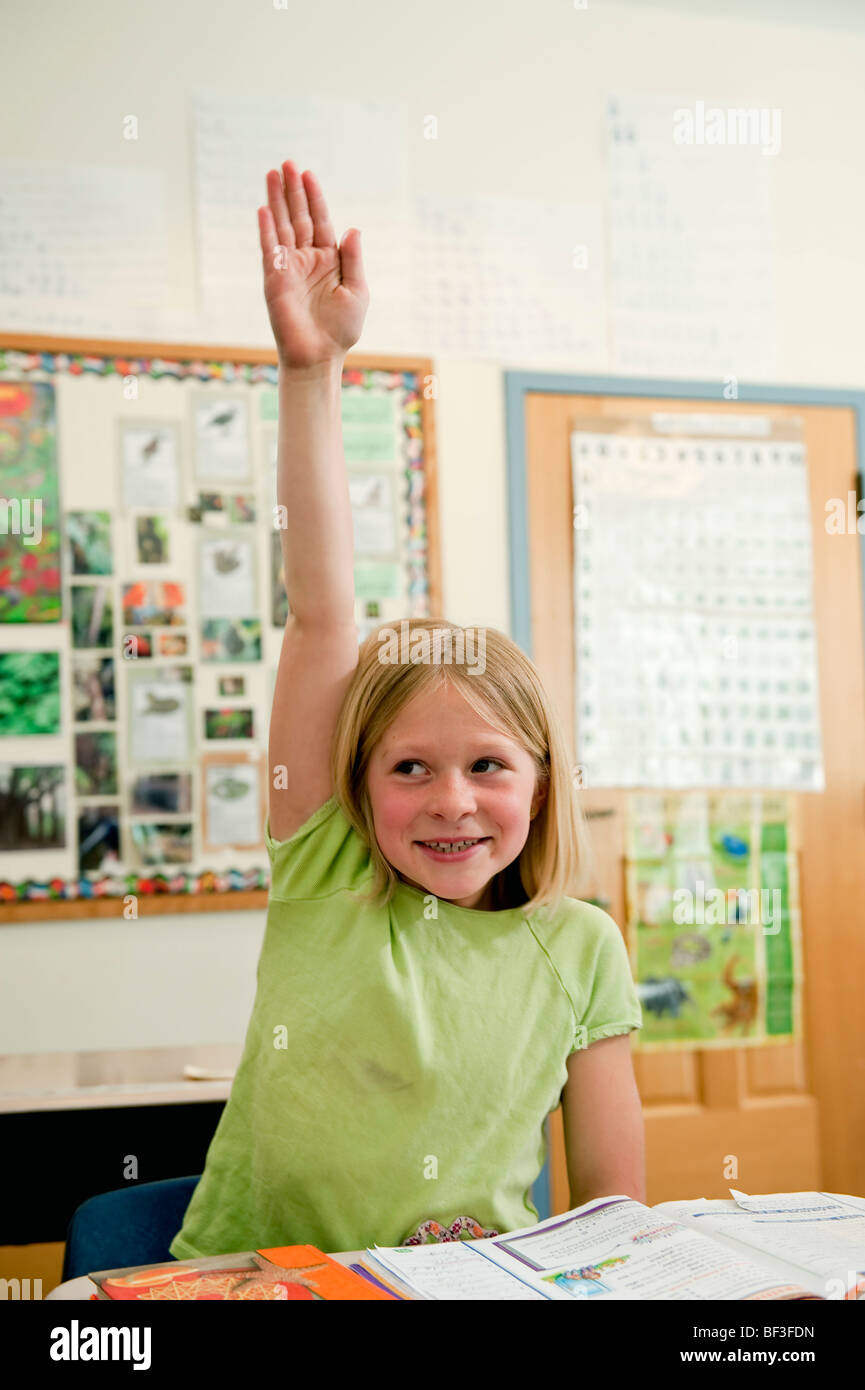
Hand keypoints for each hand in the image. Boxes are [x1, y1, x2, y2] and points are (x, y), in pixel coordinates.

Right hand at [258, 161, 368, 368]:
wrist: (319, 355)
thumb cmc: (340, 329)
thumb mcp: (357, 290)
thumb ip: (353, 259)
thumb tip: (352, 229)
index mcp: (327, 260)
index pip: (319, 221)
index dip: (314, 197)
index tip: (307, 174)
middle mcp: (306, 259)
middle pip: (297, 217)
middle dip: (292, 190)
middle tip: (286, 163)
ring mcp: (288, 267)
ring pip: (282, 226)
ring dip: (276, 200)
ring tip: (272, 174)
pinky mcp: (275, 279)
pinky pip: (270, 249)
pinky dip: (267, 229)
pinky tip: (265, 209)